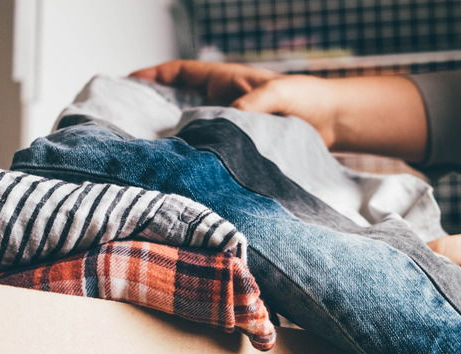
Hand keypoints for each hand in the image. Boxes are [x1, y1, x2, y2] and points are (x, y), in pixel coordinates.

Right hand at [130, 60, 341, 145]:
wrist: (334, 122)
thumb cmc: (307, 98)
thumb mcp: (276, 95)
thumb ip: (247, 107)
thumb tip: (218, 126)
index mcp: (225, 81)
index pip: (180, 72)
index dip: (152, 75)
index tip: (126, 83)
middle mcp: (223, 102)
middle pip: (179, 103)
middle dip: (153, 112)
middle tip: (126, 128)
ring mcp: (231, 125)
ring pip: (194, 130)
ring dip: (174, 140)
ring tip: (148, 155)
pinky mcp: (242, 147)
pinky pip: (213, 150)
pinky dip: (198, 159)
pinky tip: (185, 172)